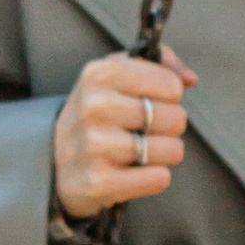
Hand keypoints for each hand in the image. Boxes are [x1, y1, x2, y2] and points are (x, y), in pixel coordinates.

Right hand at [53, 47, 195, 217]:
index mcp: (99, 74)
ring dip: (165, 154)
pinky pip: (158, 179)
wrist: (53, 159)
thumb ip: (159, 63)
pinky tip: (137, 173)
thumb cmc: (97, 113)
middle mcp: (93, 106)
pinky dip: (155, 178)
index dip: (169, 97)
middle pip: (175, 117)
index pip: (172, 85)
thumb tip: (190, 78)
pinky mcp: (98, 181)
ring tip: (145, 152)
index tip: (149, 103)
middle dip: (170, 127)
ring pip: (170, 149)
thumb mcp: (116, 74)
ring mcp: (94, 145)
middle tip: (149, 131)